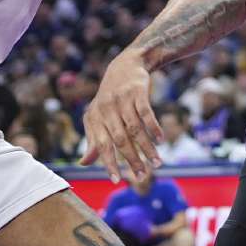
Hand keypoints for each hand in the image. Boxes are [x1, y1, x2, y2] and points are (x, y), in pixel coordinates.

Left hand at [80, 51, 163, 182]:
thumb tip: (83, 163)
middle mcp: (106, 109)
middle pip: (120, 140)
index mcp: (94, 118)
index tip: (117, 180)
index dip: (108, 163)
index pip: (102, 145)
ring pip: (135, 129)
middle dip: (132, 159)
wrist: (125, 65)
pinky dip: (154, 128)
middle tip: (142, 176)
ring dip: (147, 148)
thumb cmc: (110, 98)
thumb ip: (93, 139)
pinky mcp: (137, 92)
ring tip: (157, 163)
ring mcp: (122, 100)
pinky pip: (146, 113)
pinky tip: (161, 140)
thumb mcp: (97, 116)